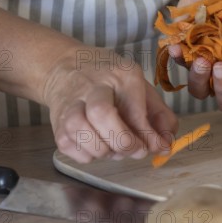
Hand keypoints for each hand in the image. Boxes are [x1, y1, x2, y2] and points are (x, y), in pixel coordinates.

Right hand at [43, 44, 177, 162]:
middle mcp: (93, 86)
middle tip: (133, 150)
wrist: (67, 68)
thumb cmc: (112, 81)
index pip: (134, 107)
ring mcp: (70, 103)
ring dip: (101, 149)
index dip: (147, 134)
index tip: (156, 146)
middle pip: (101, 113)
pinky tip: (96, 147)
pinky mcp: (56, 120)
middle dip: (121, 141)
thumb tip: (165, 144)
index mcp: (121, 75)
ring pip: (78, 129)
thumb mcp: (142, 88)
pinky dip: (85, 154)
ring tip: (112, 148)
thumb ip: (160, 116)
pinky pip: (68, 145)